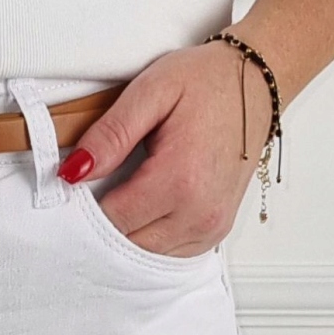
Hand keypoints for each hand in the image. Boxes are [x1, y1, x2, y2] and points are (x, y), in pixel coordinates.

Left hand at [58, 39, 267, 256]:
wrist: (259, 83)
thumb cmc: (207, 82)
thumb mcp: (151, 91)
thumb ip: (111, 133)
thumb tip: (74, 172)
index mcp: (180, 179)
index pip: (113, 219)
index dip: (88, 203)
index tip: (85, 179)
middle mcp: (199, 213)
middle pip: (128, 242)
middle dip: (108, 219)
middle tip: (107, 180)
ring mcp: (212, 227)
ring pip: (147, 253)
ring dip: (130, 229)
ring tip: (130, 188)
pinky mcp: (216, 232)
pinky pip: (169, 252)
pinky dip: (152, 235)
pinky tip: (150, 204)